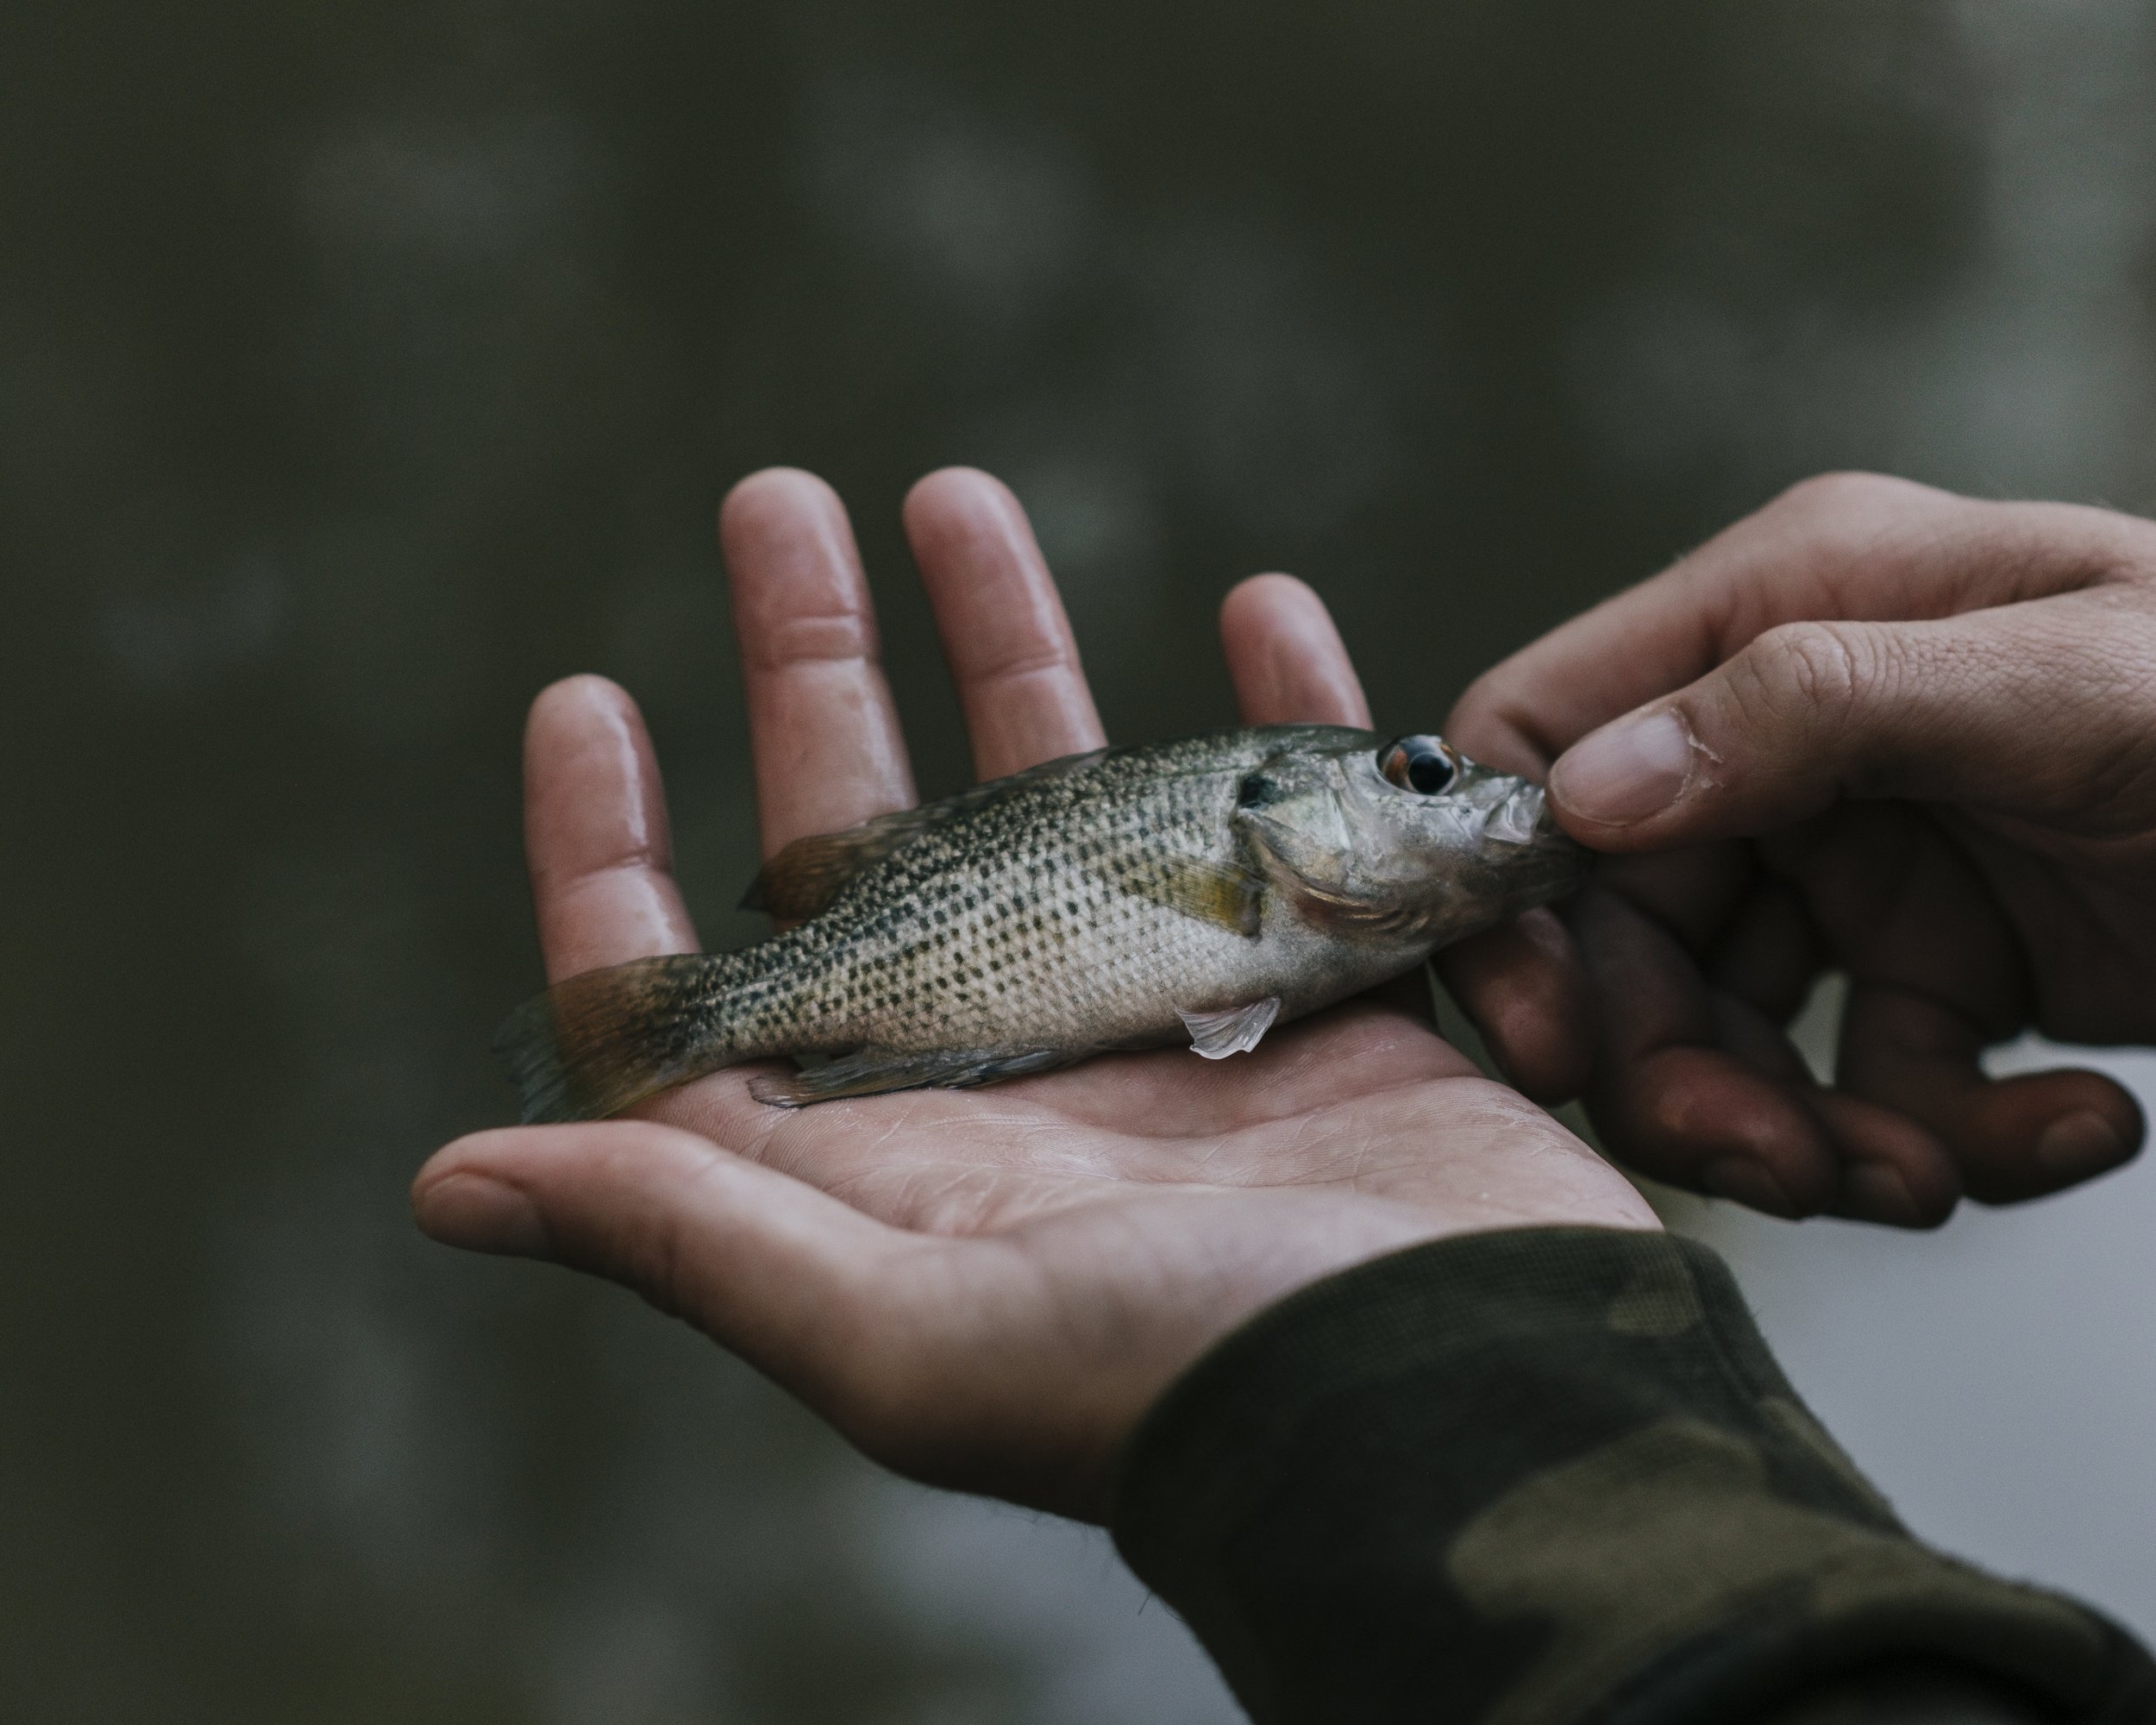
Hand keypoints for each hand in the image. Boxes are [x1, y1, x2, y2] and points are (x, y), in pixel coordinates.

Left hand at [411, 467, 1654, 1518]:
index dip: (611, 852)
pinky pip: (1290, 805)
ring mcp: (1165, 1014)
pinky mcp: (1329, 989)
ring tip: (955, 492)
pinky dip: (1283, 702)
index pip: (697, 991)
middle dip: (811, 666)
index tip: (584, 695)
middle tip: (775, 504)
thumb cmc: (1171, 1384)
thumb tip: (448, 1182)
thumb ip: (693, 1236)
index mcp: (881, 1149)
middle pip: (871, 835)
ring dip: (1008, 639)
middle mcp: (1004, 1071)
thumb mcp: (900, 1331)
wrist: (1468, 1408)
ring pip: (1063, 785)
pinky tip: (1261, 601)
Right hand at [1440, 473, 2154, 1227]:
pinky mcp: (1938, 966)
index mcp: (1787, 607)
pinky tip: (2070, 1125)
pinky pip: (1865, 1085)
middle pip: (1620, 919)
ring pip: (1726, 1027)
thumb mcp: (2072, 683)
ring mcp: (1863, 853)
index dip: (1506, 882)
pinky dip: (1942, 1143)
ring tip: (1923, 1182)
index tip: (1540, 1029)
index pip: (1544, 728)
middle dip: (1675, 1060)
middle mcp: (1792, 732)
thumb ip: (1816, 708)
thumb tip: (1581, 791)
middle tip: (1763, 1164)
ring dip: (1801, 1133)